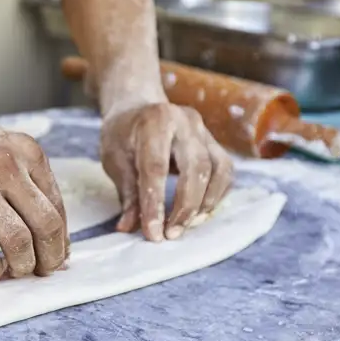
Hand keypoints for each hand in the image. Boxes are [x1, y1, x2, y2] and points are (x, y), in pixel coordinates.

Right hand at [0, 106, 68, 281]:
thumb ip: (30, 185)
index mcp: (28, 153)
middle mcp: (8, 167)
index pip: (58, 207)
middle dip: (49, 258)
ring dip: (21, 266)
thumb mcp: (7, 150)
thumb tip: (53, 238)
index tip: (55, 256)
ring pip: (17, 240)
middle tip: (41, 271)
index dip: (61, 240)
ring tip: (14, 271)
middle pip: (46, 225)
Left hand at [100, 103, 232, 241]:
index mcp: (155, 120)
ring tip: (186, 226)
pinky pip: (225, 172)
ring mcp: (204, 130)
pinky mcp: (215, 142)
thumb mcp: (114, 159)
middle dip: (185, 207)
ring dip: (204, 204)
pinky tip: (200, 213)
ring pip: (217, 171)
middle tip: (171, 234)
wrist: (138, 106)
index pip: (157, 167)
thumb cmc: (123, 135)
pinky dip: (216, 196)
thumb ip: (127, 192)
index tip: (153, 233)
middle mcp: (185, 121)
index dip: (155, 203)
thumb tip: (128, 227)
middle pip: (196, 168)